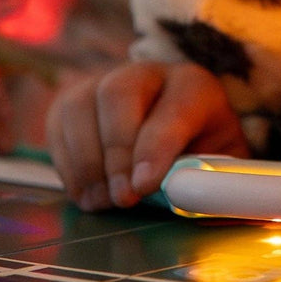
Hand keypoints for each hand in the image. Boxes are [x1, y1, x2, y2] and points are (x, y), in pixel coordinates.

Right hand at [45, 61, 248, 211]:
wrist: (176, 130)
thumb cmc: (201, 147)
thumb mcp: (222, 160)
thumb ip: (215, 177)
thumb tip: (209, 208)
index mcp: (194, 85)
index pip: (174, 108)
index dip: (156, 148)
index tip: (144, 187)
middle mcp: (147, 73)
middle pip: (118, 93)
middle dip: (117, 152)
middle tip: (123, 198)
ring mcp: (104, 80)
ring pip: (80, 106)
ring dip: (87, 160)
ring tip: (103, 201)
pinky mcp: (73, 99)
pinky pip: (57, 124)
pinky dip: (67, 163)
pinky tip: (86, 192)